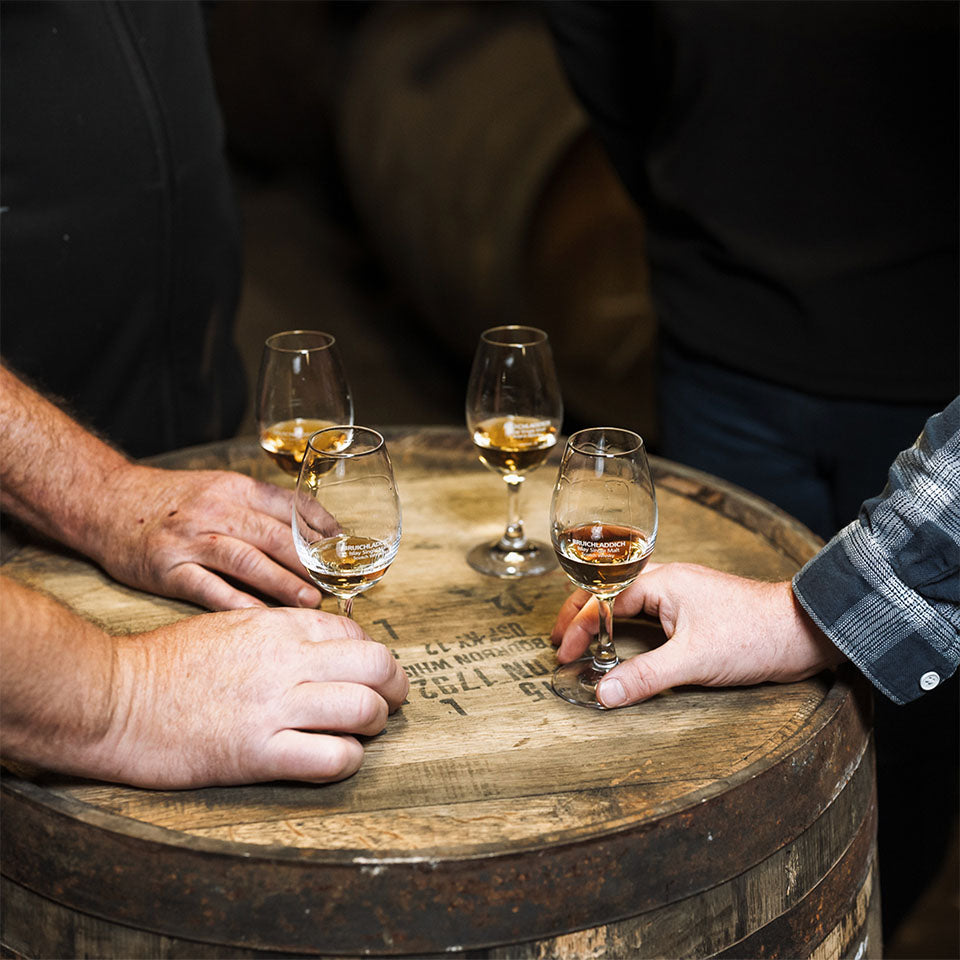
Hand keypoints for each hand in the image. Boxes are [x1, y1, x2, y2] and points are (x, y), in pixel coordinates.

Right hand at [92, 462, 329, 609]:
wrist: (105, 502)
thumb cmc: (171, 501)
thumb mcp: (219, 489)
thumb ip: (261, 509)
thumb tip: (314, 535)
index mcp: (235, 488)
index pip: (290, 505)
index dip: (324, 528)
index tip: (347, 550)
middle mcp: (216, 510)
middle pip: (275, 534)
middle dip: (311, 561)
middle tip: (337, 584)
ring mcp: (190, 539)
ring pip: (247, 560)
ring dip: (283, 582)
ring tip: (311, 601)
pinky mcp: (167, 569)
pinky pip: (208, 589)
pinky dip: (237, 604)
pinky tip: (262, 620)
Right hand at [97, 607, 407, 787]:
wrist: (112, 697)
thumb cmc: (166, 663)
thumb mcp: (230, 626)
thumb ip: (280, 633)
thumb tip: (324, 646)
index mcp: (278, 627)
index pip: (355, 632)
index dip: (370, 654)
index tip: (365, 672)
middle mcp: (286, 661)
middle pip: (376, 665)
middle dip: (394, 686)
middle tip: (390, 701)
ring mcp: (274, 707)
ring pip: (365, 710)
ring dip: (374, 724)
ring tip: (362, 731)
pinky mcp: (257, 752)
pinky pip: (332, 758)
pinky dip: (347, 761)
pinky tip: (335, 758)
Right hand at [551, 562, 844, 707]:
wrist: (804, 631)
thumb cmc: (754, 635)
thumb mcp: (693, 660)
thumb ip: (645, 676)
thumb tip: (604, 694)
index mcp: (661, 581)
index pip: (603, 599)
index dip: (578, 626)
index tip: (563, 653)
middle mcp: (668, 580)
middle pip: (608, 592)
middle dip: (579, 616)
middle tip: (559, 641)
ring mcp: (682, 594)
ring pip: (627, 601)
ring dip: (602, 619)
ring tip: (582, 641)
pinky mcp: (694, 611)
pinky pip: (647, 613)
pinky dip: (625, 626)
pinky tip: (622, 641)